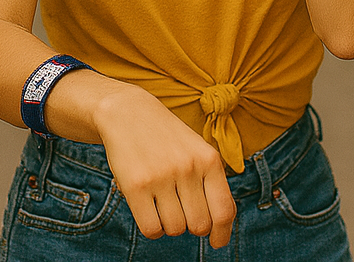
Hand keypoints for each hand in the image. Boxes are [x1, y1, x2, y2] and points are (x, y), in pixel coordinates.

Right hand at [93, 84, 235, 248]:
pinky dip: (152, 226)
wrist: (129, 113)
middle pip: (199, 225)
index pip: (224, 210)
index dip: (222, 233)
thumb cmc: (167, 139)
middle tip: (180, 208)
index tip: (216, 242)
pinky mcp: (136, 186)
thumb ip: (212, 183)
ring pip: (175, 229)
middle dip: (191, 224)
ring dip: (169, 223)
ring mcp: (162, 176)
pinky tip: (148, 207)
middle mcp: (188, 167)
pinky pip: (151, 229)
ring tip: (162, 199)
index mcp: (209, 159)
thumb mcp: (197, 151)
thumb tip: (224, 223)